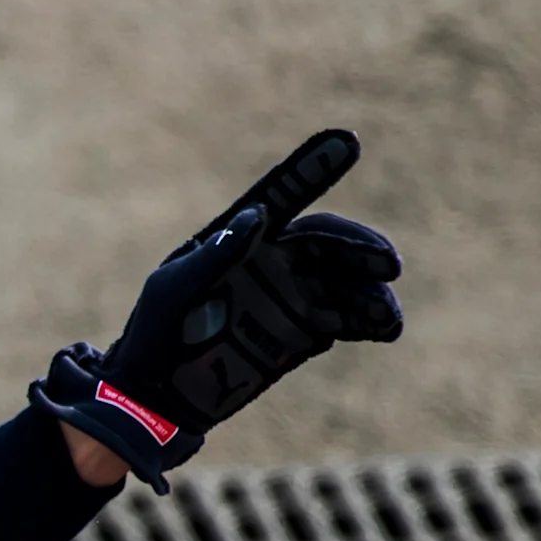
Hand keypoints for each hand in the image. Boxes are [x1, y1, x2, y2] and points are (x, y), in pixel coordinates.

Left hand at [32, 129, 403, 492]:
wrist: (155, 400)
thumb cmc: (153, 336)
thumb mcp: (172, 292)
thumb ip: (214, 256)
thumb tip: (259, 216)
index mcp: (239, 241)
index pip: (283, 196)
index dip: (311, 168)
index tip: (347, 140)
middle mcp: (272, 263)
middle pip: (327, 243)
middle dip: (361, 249)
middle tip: (387, 264)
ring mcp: (291, 298)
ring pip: (346, 282)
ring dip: (372, 291)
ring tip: (386, 316)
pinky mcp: (302, 335)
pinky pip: (347, 320)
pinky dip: (370, 320)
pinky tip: (385, 327)